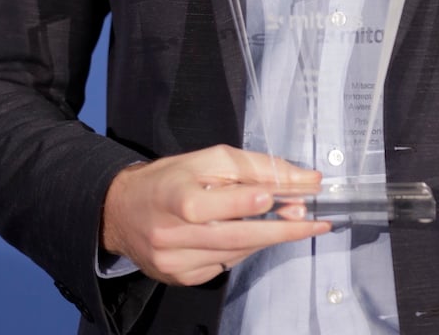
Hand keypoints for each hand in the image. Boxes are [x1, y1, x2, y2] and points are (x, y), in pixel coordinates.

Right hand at [100, 145, 328, 285]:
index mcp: (177, 197)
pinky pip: (223, 265)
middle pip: (236, 235)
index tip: (291, 195)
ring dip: (269, 238)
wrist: (122, 211)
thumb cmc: (168, 179)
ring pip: (234, 253)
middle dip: (282, 229)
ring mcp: (176, 262)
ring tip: (296, 224)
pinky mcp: (180, 278)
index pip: (223, 201)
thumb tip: (297, 180)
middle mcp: (174, 234)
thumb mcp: (206, 159)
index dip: (256, 200)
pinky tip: (256, 236)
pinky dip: (244, 250)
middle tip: (315, 222)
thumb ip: (251, 168)